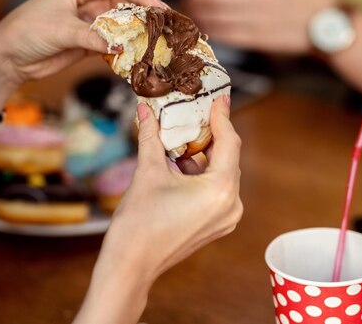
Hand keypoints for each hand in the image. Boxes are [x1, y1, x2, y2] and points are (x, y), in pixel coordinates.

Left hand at [0, 0, 165, 85]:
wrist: (10, 57)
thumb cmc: (29, 31)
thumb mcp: (62, 30)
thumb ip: (93, 37)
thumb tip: (120, 46)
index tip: (162, 10)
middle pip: (126, 3)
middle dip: (144, 16)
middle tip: (166, 29)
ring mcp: (92, 17)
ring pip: (123, 23)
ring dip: (138, 35)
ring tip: (158, 44)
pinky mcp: (92, 37)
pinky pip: (116, 41)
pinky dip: (126, 49)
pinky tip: (140, 56)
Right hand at [105, 95, 242, 279]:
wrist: (130, 265)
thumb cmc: (138, 223)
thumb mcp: (147, 172)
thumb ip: (150, 136)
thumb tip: (145, 110)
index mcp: (220, 190)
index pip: (229, 142)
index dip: (221, 117)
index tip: (218, 98)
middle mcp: (231, 205)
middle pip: (227, 157)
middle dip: (210, 135)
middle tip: (195, 113)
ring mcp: (225, 218)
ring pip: (220, 174)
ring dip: (203, 155)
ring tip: (181, 138)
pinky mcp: (216, 225)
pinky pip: (215, 190)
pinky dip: (201, 174)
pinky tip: (180, 164)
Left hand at [184, 0, 335, 53]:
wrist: (326, 25)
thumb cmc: (307, 0)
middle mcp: (256, 0)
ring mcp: (255, 21)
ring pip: (215, 19)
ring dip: (198, 17)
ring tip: (191, 14)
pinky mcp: (256, 40)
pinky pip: (226, 36)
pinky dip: (211, 32)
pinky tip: (205, 29)